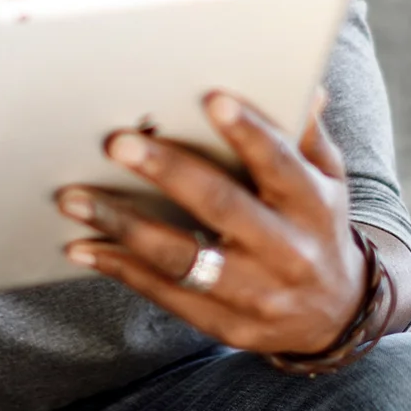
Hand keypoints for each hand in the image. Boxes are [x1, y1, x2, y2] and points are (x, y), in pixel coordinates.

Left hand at [56, 90, 367, 356]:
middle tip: (117, 143)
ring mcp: (255, 293)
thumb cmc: (317, 226)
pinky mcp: (225, 324)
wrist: (335, 314)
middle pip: (222, 208)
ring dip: (123, 225)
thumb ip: (305, 136)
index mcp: (312, 205)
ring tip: (74, 197)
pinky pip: (164, 293)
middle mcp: (287, 251)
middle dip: (167, 172)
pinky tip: (83, 245)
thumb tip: (304, 86)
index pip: (280, 164)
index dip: (248, 133)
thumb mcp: (328, 179)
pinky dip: (120, 268)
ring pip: (181, 257)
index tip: (211, 99)